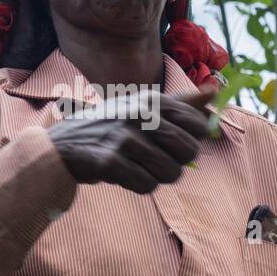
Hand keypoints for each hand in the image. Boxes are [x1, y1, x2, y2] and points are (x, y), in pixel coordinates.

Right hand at [48, 85, 214, 193]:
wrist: (62, 146)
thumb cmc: (109, 127)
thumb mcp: (143, 107)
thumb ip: (180, 103)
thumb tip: (215, 90)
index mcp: (151, 100)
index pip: (199, 125)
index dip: (194, 141)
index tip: (176, 144)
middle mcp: (140, 115)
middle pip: (189, 151)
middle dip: (178, 163)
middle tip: (158, 159)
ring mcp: (124, 138)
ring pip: (171, 173)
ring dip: (158, 177)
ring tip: (140, 167)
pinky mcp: (110, 162)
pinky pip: (147, 185)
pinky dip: (140, 186)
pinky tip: (126, 175)